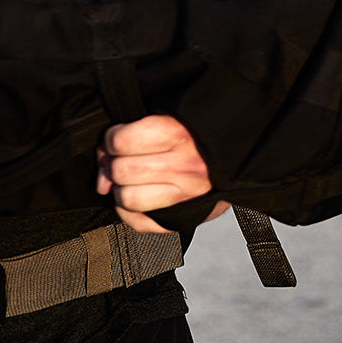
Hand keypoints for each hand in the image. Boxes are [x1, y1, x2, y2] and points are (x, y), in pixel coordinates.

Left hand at [97, 114, 228, 233]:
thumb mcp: (171, 118)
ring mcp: (184, 196)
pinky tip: (133, 200)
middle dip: (113, 165)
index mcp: (177, 133)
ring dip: (120, 189)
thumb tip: (102, 169)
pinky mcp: (182, 219)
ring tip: (128, 180)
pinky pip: (139, 224)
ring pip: (128, 198)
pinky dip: (127, 213)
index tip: (117, 138)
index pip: (121, 141)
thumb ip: (133, 134)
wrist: (239, 158)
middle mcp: (182, 166)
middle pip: (121, 171)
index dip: (111, 139)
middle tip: (120, 160)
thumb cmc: (198, 135)